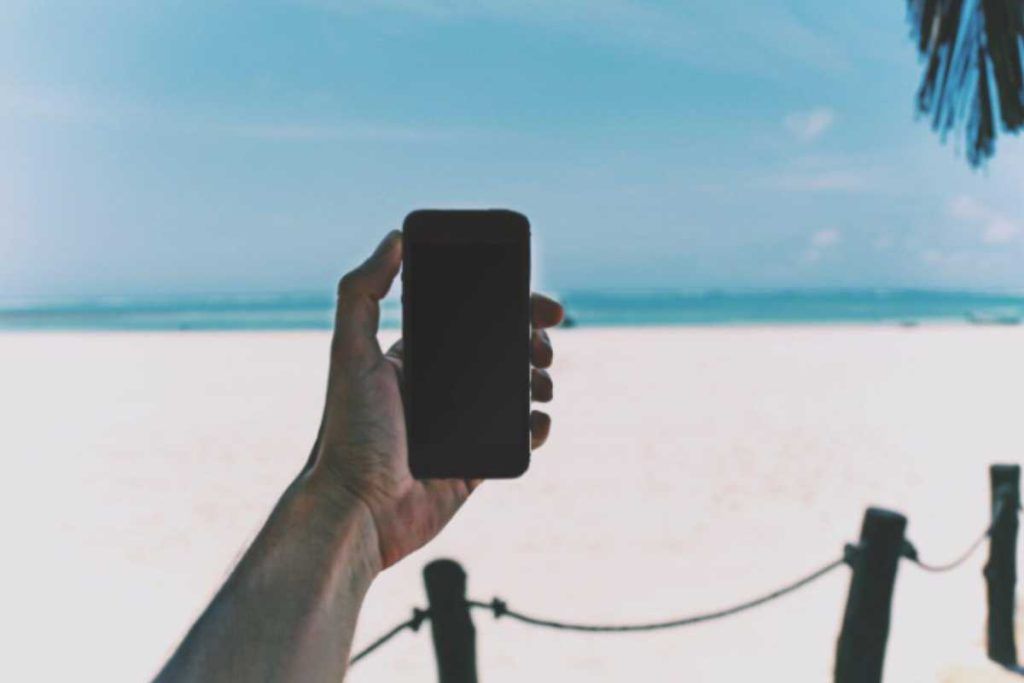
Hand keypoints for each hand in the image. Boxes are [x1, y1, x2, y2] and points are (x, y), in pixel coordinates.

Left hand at [306, 230, 563, 569]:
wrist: (358, 511)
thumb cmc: (349, 433)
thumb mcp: (350, 352)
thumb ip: (363, 292)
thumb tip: (395, 238)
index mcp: (414, 360)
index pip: (471, 322)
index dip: (509, 308)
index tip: (540, 303)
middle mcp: (438, 392)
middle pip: (501, 356)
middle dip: (532, 344)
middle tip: (545, 347)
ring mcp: (460, 430)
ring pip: (515, 395)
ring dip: (539, 383)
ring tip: (543, 385)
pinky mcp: (475, 466)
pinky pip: (516, 441)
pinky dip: (536, 429)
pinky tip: (539, 422)